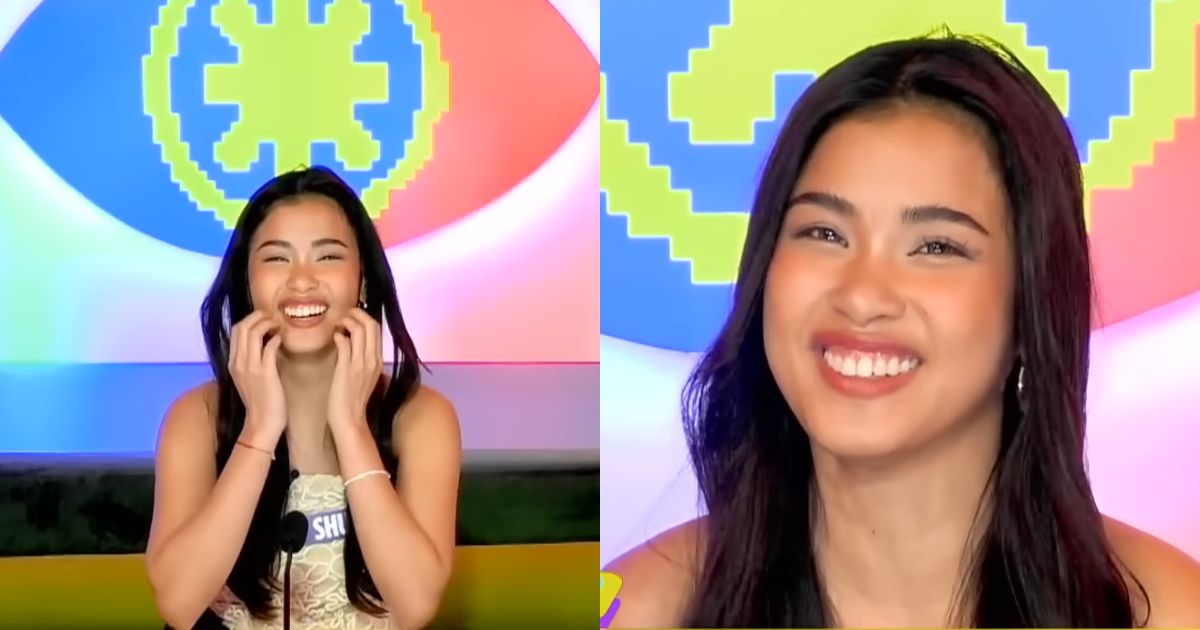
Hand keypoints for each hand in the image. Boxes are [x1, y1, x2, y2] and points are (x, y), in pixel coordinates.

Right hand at [228, 311, 285, 446]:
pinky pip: (269, 347)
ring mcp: (250, 367)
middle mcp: (238, 362)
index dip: (250, 319)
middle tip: (273, 317)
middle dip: (258, 316)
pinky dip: (276, 338)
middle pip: (241, 327)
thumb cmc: (261, 402)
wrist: (262, 424)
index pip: (235, 331)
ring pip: (253, 332)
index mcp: (233, 363)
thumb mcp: (249, 379)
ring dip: (268, 324)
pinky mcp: (265, 373)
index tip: (265, 319)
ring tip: (278, 326)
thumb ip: (252, 362)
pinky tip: (283, 340)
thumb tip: (264, 345)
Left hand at [328, 308, 382, 432]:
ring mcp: (361, 363)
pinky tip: (333, 336)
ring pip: (359, 329)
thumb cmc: (353, 400)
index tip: (352, 317)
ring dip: (346, 321)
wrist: (349, 419)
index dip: (364, 317)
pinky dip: (338, 334)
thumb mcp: (365, 377)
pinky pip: (344, 342)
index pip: (377, 329)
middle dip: (356, 313)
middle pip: (371, 324)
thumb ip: (362, 360)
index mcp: (378, 361)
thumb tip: (352, 343)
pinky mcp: (347, 368)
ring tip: (337, 323)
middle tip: (344, 314)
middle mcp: (373, 359)